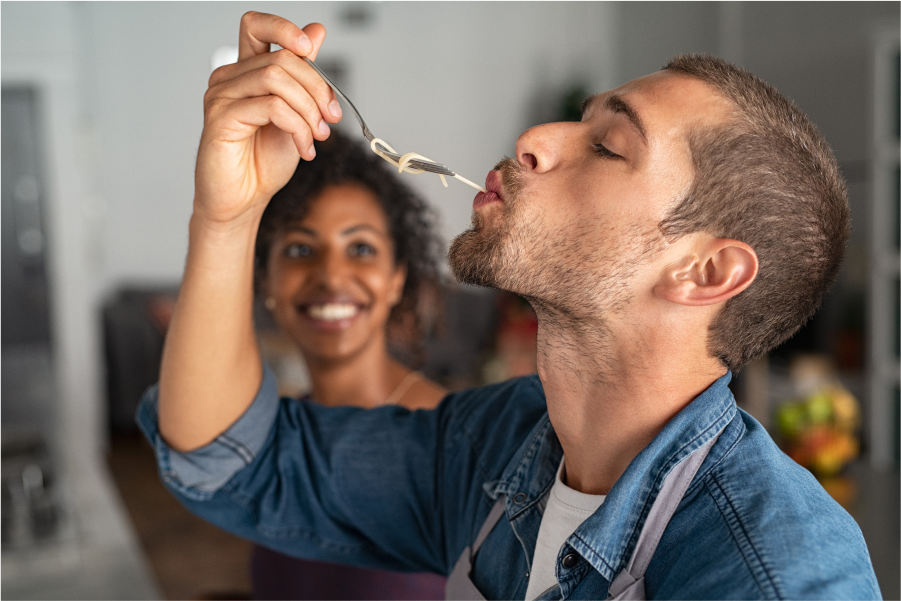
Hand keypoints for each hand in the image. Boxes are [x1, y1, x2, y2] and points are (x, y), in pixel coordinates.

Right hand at [193, 12, 341, 224]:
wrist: (244, 200)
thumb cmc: (263, 161)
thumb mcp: (296, 114)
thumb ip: (303, 75)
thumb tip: (316, 31)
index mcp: (246, 72)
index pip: (257, 26)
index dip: (284, 27)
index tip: (309, 48)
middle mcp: (229, 79)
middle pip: (281, 58)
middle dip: (317, 88)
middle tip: (331, 118)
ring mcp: (221, 96)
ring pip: (277, 79)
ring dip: (309, 110)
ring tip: (317, 136)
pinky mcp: (221, 118)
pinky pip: (271, 107)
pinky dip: (297, 127)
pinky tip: (304, 148)